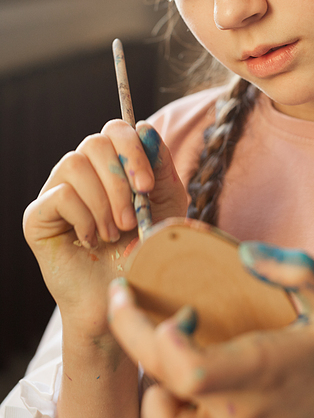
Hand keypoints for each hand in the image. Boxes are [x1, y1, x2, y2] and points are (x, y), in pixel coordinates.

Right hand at [23, 120, 187, 338]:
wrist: (123, 294)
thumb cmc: (146, 247)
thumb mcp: (166, 203)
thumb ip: (160, 165)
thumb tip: (144, 128)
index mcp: (111, 162)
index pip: (116, 128)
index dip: (133, 151)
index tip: (147, 187)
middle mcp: (82, 170)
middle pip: (95, 142)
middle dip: (119, 181)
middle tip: (131, 219)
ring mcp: (57, 189)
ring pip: (75, 164)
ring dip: (103, 203)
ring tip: (114, 233)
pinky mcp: (38, 216)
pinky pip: (59, 195)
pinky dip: (83, 218)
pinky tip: (91, 240)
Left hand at [107, 243, 313, 417]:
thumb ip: (296, 268)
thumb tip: (244, 252)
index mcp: (260, 369)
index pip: (192, 372)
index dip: (163, 341)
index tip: (176, 308)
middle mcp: (234, 405)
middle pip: (161, 381)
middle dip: (131, 331)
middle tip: (123, 292)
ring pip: (159, 407)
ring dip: (147, 366)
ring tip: (159, 330)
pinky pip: (172, 416)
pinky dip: (160, 392)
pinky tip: (171, 361)